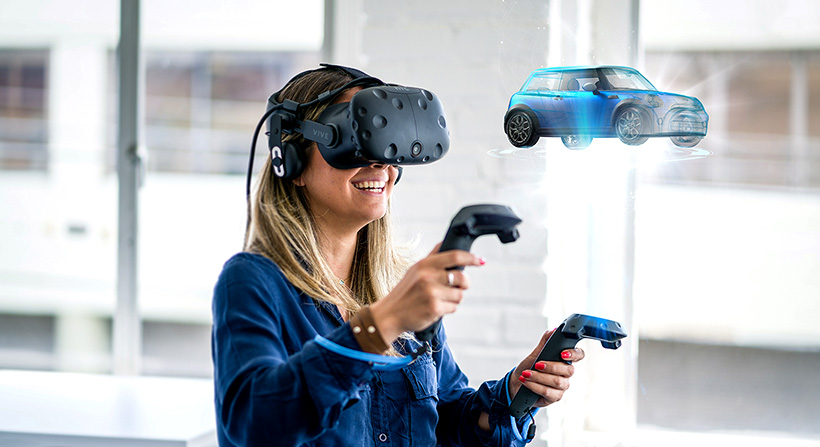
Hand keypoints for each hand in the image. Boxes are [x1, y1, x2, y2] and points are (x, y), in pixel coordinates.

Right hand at [369, 244, 483, 343]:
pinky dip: (448, 309)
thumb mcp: (415, 270)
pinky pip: (454, 307)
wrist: (390, 314)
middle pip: (462, 277)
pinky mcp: (435, 308)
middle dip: (465, 284)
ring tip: (440, 299)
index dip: (471, 257)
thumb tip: (446, 242)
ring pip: (460, 294)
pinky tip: (435, 308)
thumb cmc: (405, 292)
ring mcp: (431, 292)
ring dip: (454, 299)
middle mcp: (428, 276)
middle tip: (458, 286)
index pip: (454, 255)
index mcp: (424, 264)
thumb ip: (432, 257)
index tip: (480, 261)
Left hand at [507, 329, 584, 406]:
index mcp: (565, 360)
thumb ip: (545, 342)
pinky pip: (548, 392)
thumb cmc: (529, 367)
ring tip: (526, 374)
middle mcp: (566, 374)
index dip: (575, 354)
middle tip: (536, 364)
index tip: (562, 353)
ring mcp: (562, 386)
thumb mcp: (535, 353)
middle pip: (569, 370)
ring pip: (557, 382)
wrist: (517, 383)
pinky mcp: (555, 397)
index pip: (579, 355)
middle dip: (550, 366)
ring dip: (538, 377)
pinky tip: (526, 381)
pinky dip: (535, 385)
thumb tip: (553, 330)